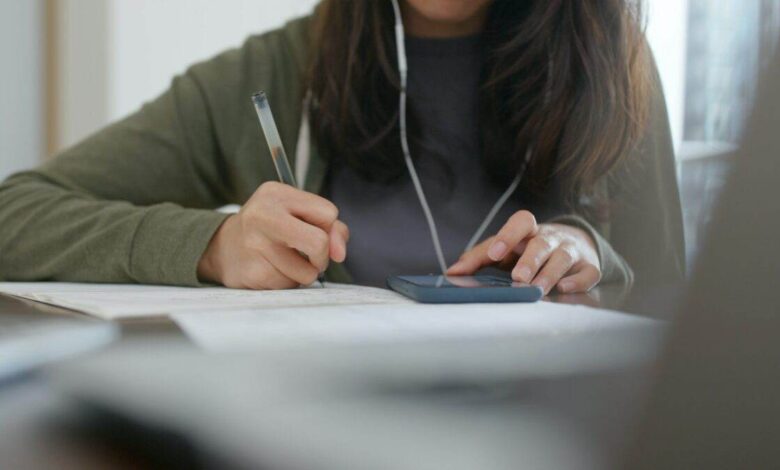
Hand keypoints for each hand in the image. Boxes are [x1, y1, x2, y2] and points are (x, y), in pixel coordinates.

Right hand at [198, 182, 348, 289]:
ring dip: (303, 273)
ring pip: (307, 272)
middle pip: (319, 242)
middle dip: (322, 257)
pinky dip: (287, 282)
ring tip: (285, 262)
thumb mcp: (296, 214)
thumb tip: (339, 252)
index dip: (330, 229)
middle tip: (313, 258)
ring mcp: (255, 245)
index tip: (319, 233)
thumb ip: (329, 227)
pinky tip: (271, 269)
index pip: (328, 213)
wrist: (223, 248)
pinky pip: (289, 286)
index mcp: (277, 194)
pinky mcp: (253, 272)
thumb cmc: (270, 229)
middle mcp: (263, 215)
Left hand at [447, 211, 600, 294]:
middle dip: (530, 260)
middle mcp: (551, 238)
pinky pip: (588, 273)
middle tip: (518, 278)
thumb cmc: (529, 249)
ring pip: (563, 258)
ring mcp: (571, 251)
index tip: (494, 254)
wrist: (573, 243)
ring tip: (537, 289)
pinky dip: (578, 281)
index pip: (522, 221)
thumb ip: (477, 258)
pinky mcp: (588, 267)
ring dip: (550, 274)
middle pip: (542, 243)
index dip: (508, 235)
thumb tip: (452, 273)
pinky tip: (565, 289)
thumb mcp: (504, 249)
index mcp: (528, 231)